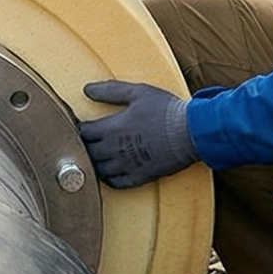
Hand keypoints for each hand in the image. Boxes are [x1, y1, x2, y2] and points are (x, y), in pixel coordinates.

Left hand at [79, 80, 196, 188]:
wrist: (191, 132)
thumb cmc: (165, 110)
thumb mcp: (138, 92)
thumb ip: (110, 91)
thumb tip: (86, 90)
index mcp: (111, 129)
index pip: (83, 132)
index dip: (80, 127)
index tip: (83, 125)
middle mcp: (114, 150)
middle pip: (87, 152)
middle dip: (84, 145)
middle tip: (86, 141)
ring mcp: (126, 166)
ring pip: (99, 170)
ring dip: (94, 163)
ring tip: (96, 156)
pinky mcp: (139, 176)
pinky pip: (116, 183)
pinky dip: (108, 179)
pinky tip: (109, 172)